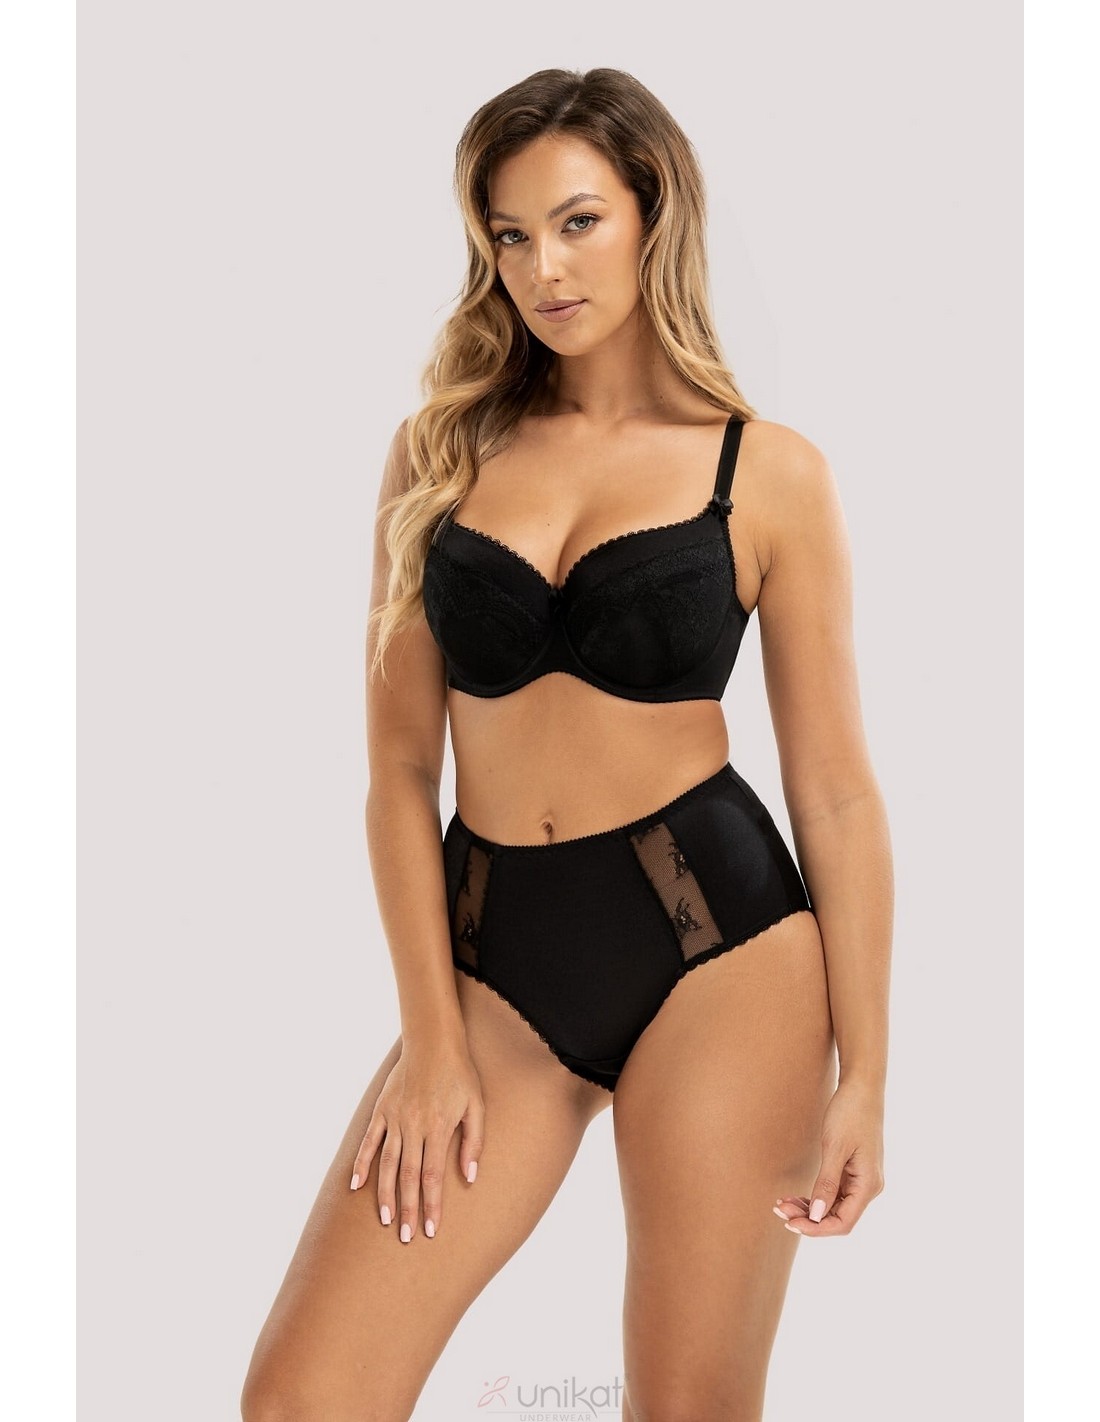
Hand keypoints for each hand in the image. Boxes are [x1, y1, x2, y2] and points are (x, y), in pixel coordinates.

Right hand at [349, 1040, 484, 1242]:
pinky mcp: (382, 1109)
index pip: (433, 1175)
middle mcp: (414, 1126)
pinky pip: (369, 1141)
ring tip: (384, 1220)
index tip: (430, 1230)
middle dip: (407, 1209)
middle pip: (408, 1176)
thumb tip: (470, 1177)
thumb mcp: (477, 1105)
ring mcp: (395, 1117)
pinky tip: (355, 1186)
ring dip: (385, 1194)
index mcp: (439, 1127)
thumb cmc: (460, 1074)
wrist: (433, 1041)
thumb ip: (474, 1142)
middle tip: (404, 1237)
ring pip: (387, 1163)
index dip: (432, 1205)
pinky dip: (361, 1163)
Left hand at [774, 1078, 884, 1236]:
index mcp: (869, 1185)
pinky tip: (794, 1195)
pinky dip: (814, 1196)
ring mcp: (860, 1179)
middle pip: (837, 1217)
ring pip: (833, 1206)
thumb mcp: (835, 1147)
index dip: (817, 1228)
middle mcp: (868, 1187)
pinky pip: (833, 1192)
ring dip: (808, 1208)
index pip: (843, 1222)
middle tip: (779, 1211)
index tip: (791, 1224)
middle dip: (808, 1218)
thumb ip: (827, 1183)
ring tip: (781, 1204)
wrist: (861, 1087)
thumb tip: (816, 1216)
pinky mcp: (852, 1170)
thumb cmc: (850, 1113)